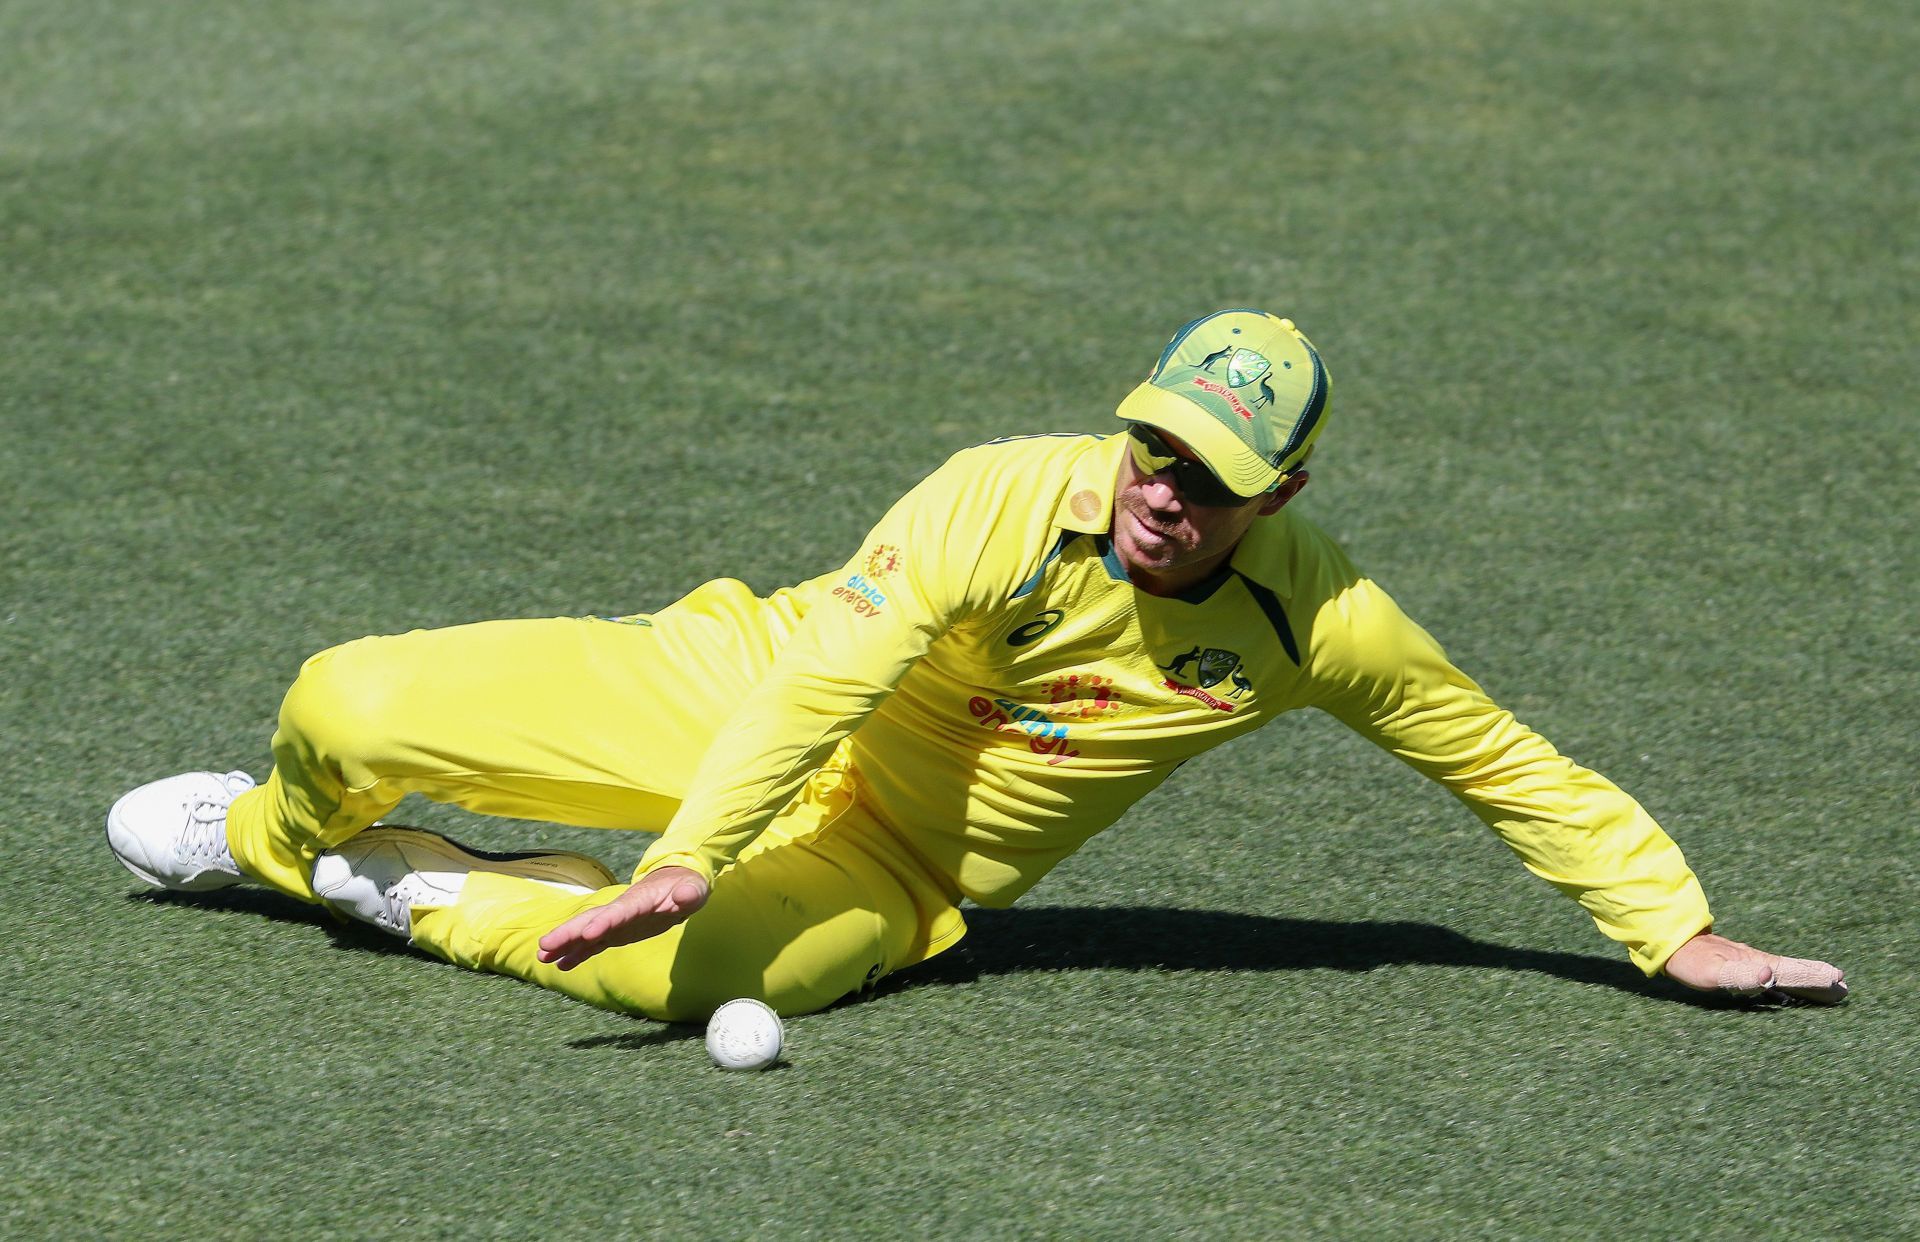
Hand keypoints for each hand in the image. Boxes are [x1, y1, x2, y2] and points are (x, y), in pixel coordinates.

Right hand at [535, 865, 708, 970]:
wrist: (678, 884)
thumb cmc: (687, 886)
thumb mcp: (694, 889)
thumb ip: (689, 893)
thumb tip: (686, 896)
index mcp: (638, 900)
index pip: (618, 912)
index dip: (603, 922)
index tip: (586, 934)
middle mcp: (620, 910)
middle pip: (590, 921)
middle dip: (568, 933)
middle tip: (544, 947)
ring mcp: (615, 922)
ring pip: (585, 933)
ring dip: (565, 945)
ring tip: (542, 958)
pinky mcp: (616, 932)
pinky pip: (593, 944)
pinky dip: (577, 953)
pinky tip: (561, 965)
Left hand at [1663, 931, 1847, 1004]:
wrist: (1669, 941)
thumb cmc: (1691, 961)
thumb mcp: (1713, 972)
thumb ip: (1740, 975)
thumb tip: (1769, 975)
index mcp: (1757, 963)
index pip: (1793, 972)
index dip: (1814, 977)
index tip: (1839, 981)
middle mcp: (1757, 961)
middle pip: (1794, 972)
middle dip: (1817, 980)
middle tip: (1844, 989)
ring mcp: (1747, 962)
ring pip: (1782, 974)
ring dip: (1804, 983)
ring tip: (1824, 991)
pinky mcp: (1735, 966)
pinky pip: (1767, 977)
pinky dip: (1783, 984)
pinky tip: (1781, 992)